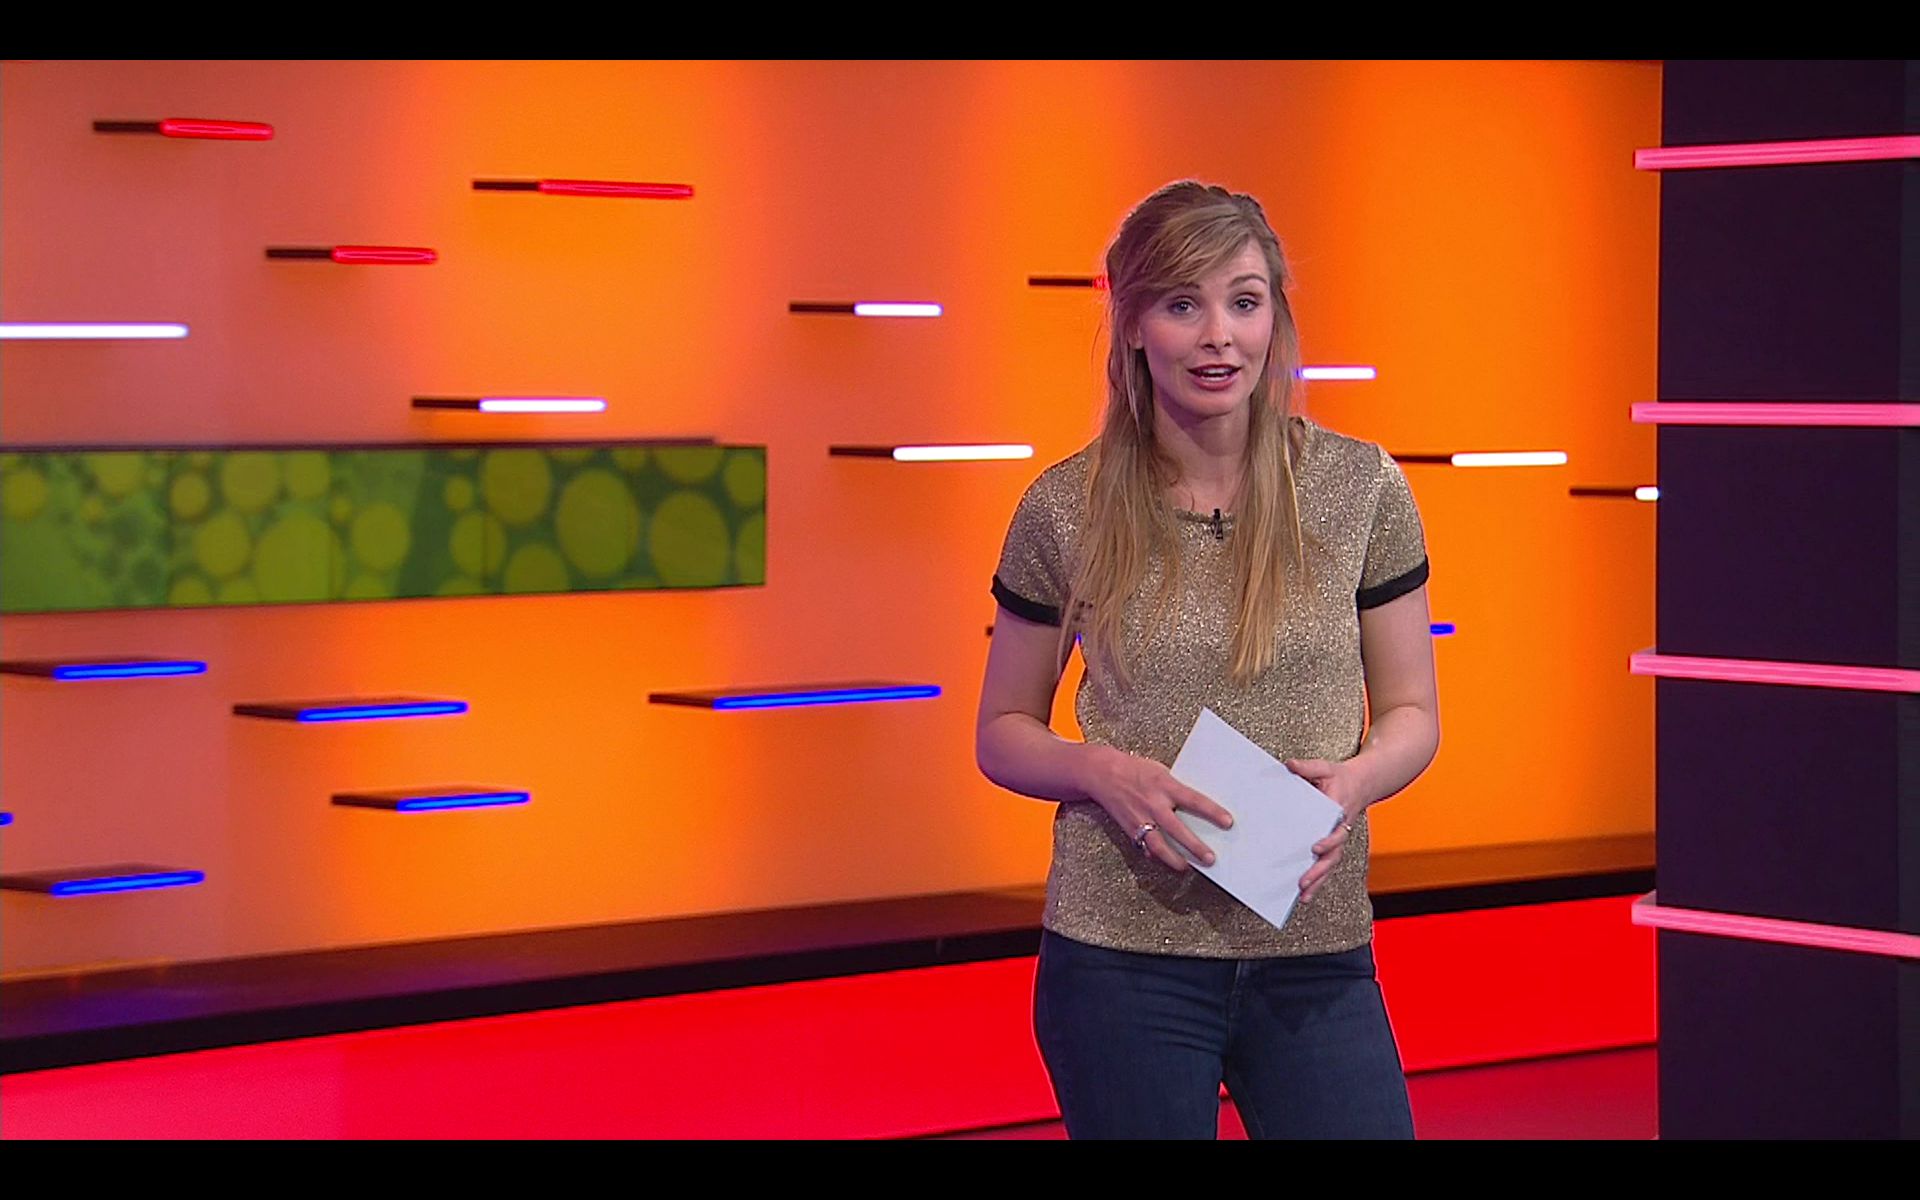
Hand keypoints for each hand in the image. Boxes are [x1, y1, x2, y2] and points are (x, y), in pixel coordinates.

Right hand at [1084, 746, 1232, 872]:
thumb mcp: (1161, 772)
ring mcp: (1140, 818)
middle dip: (1195, 846)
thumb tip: (1198, 807)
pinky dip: (1155, 855)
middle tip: (1211, 858)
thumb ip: (1177, 789)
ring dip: (1174, 859)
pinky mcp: (1130, 829)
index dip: (1212, 812)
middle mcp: (1153, 803)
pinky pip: (1144, 846)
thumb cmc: (1135, 770)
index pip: (1193, 800)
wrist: (1102, 774)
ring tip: (1187, 867)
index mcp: (1164, 785)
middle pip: (1177, 829)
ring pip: (1159, 845)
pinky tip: (1165, 861)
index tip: (1228, 822)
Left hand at [1286, 757, 1368, 902]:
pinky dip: (1318, 879)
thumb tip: (1290, 765)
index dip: (1328, 841)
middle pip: (1333, 855)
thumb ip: (1308, 768)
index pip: (1336, 830)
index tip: (1315, 847)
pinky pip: (1327, 864)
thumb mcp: (1325, 768)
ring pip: (1330, 864)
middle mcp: (1340, 829)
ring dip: (1318, 880)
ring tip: (1303, 895)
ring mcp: (1337, 839)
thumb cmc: (1340, 777)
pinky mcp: (1332, 845)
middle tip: (1303, 881)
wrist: (1362, 783)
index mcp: (1339, 811)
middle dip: (1319, 870)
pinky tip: (1305, 893)